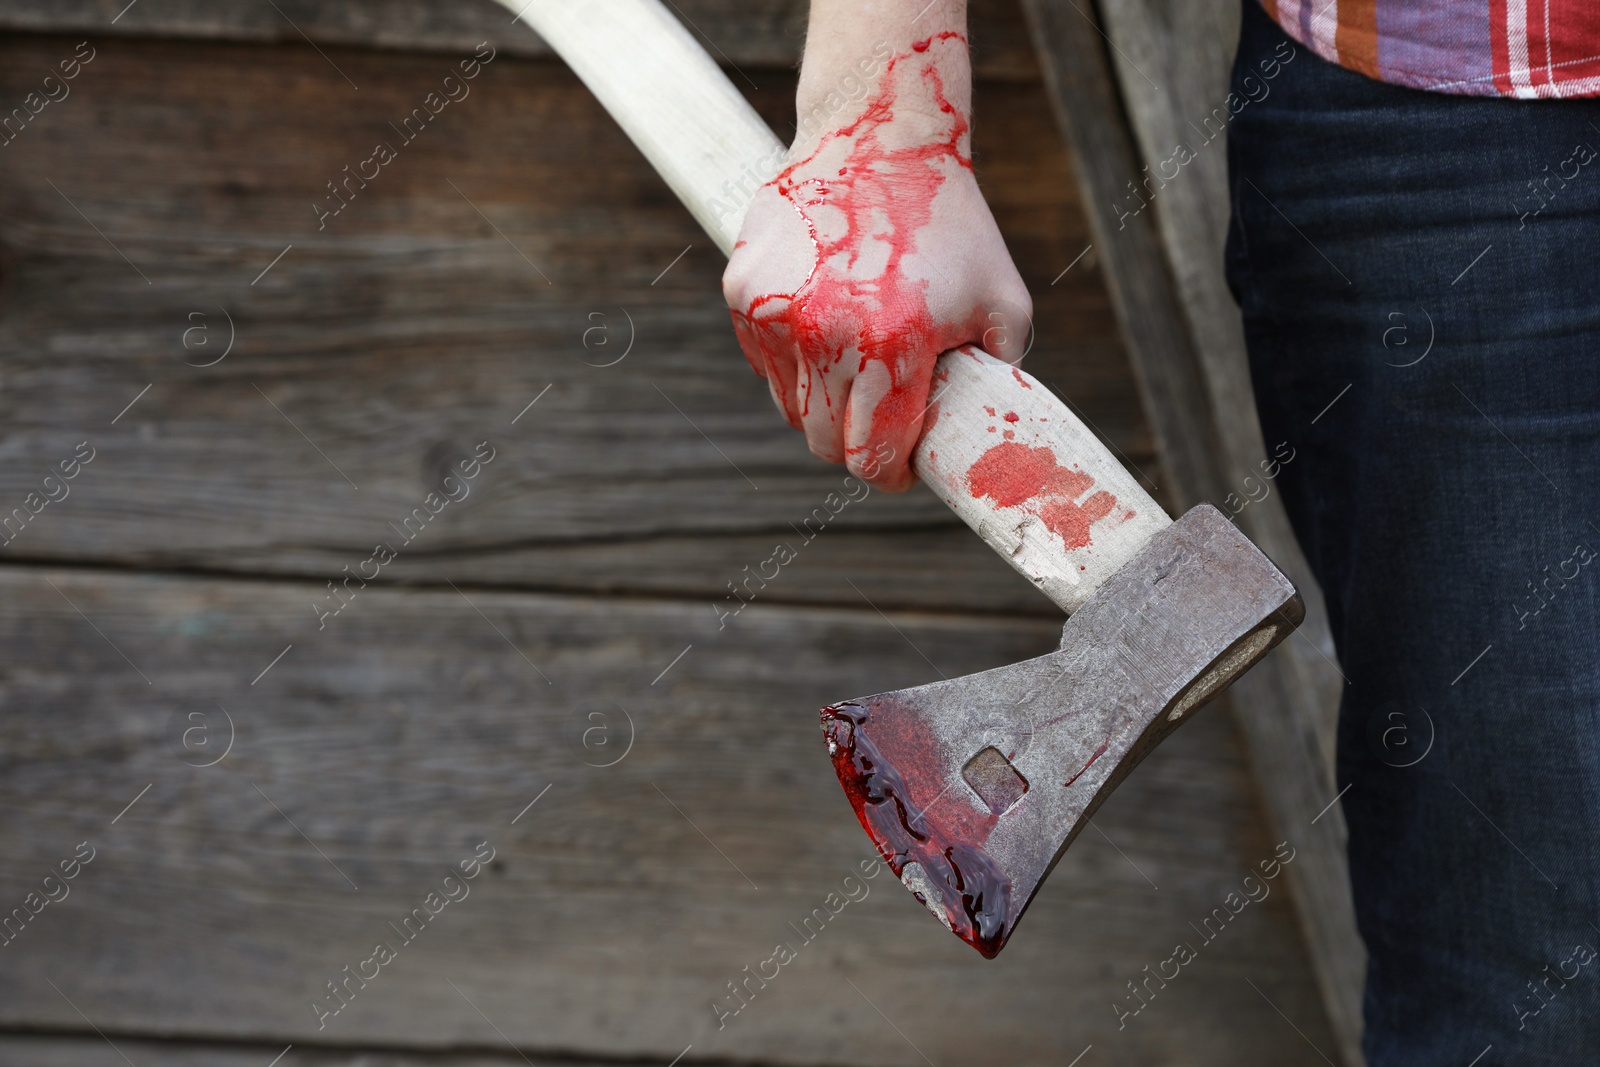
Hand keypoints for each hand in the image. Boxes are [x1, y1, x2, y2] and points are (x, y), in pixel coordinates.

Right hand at [722, 30, 1030, 490]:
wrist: (880, 136)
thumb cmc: (950, 226)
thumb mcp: (1003, 304)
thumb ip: (996, 379)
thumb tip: (978, 439)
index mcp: (889, 345)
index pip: (871, 457)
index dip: (890, 473)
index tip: (903, 467)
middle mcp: (823, 333)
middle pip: (824, 444)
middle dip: (856, 445)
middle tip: (883, 420)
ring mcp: (774, 313)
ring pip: (791, 408)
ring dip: (824, 402)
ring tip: (859, 356)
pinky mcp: (742, 293)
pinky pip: (766, 363)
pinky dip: (795, 361)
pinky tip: (827, 319)